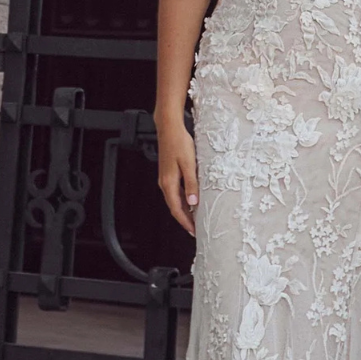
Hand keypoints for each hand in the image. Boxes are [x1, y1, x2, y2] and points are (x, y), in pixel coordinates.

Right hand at [156, 120, 198, 235]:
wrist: (169, 128)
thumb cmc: (179, 143)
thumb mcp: (189, 164)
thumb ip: (191, 184)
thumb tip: (193, 202)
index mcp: (169, 183)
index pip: (177, 209)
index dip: (185, 222)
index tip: (193, 231)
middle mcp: (165, 183)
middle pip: (174, 207)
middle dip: (184, 220)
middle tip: (195, 230)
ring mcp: (165, 178)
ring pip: (174, 200)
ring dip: (184, 211)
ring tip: (195, 218)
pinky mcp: (168, 174)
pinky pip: (175, 192)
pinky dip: (183, 200)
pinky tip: (190, 201)